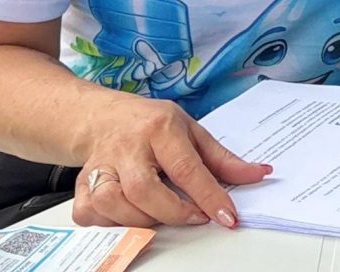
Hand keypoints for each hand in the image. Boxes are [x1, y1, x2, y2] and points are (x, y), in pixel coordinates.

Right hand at [71, 96, 269, 228]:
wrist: (103, 117)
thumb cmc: (152, 125)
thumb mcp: (193, 131)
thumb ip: (224, 158)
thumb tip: (259, 174)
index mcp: (160, 129)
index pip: (186, 167)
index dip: (208, 195)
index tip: (226, 216)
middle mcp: (127, 147)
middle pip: (143, 189)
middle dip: (172, 212)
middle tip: (193, 216)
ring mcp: (100, 165)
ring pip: (111, 202)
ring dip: (140, 219)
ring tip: (160, 213)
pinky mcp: (80, 183)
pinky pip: (87, 213)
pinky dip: (108, 222)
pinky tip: (128, 215)